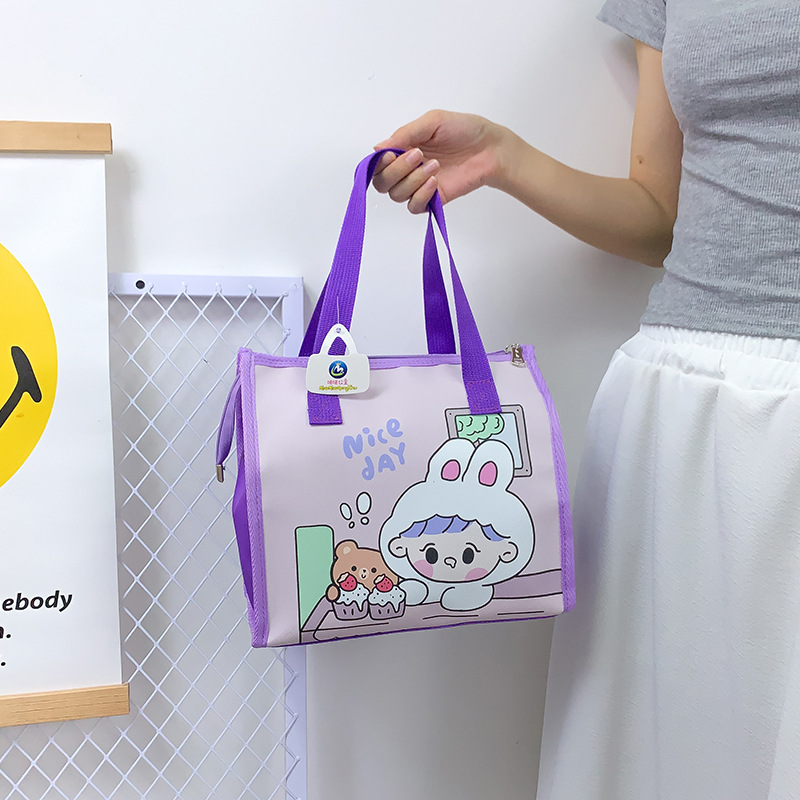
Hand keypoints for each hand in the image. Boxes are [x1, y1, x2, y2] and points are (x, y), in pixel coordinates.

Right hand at [372, 110, 506, 212]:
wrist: (489, 149)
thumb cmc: (464, 130)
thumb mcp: (432, 122)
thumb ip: (404, 134)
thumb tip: (377, 148)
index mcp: (402, 148)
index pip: (377, 164)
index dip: (379, 163)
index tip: (391, 154)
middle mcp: (407, 169)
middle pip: (382, 182)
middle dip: (396, 171)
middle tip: (418, 155)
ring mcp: (418, 186)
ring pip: (397, 195)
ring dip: (412, 180)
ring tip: (434, 165)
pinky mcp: (432, 200)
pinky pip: (414, 206)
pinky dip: (420, 195)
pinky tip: (434, 183)